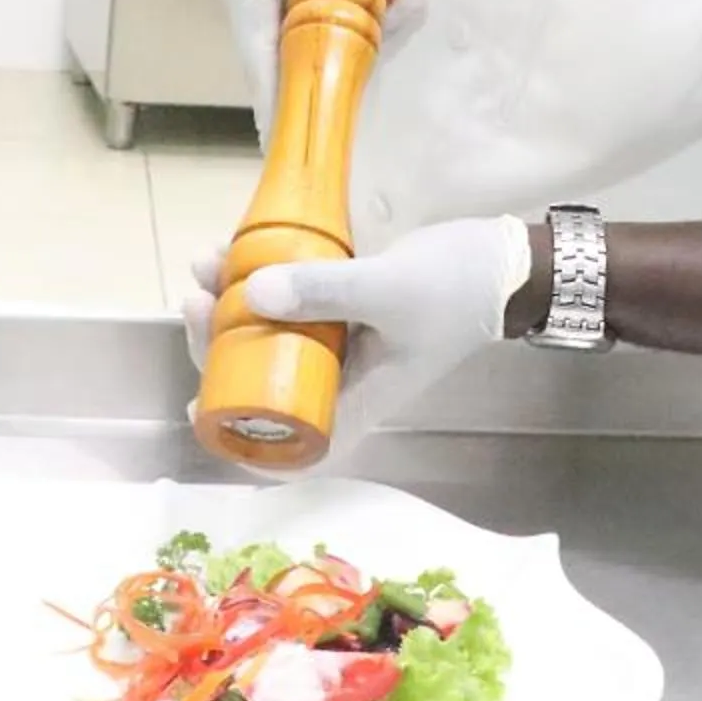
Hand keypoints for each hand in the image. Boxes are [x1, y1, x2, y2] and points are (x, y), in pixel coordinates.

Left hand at [183, 217, 532, 459]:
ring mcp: (336, 349)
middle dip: (218, 346)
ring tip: (206, 267)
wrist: (504, 260)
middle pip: (261, 388)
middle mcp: (339, 385)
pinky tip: (233, 252)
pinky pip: (284, 308)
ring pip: (266, 342)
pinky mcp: (336, 312)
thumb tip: (251, 294)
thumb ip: (323, 292)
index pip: (284, 448)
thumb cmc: (455, 289)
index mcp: (354, 405)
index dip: (234, 435)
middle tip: (197, 300)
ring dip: (228, 309)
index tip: (198, 395)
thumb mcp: (387, 289)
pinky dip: (255, 284)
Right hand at [203, 0, 391, 133]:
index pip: (261, 55)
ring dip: (360, 40)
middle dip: (337, 71)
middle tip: (384, 67)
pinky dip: (361, 16)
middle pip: (290, 60)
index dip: (280, 99)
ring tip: (410, 12)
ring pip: (311, 41)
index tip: (298, 140)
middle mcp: (251, 2)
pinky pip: (324, 19)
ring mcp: (270, 0)